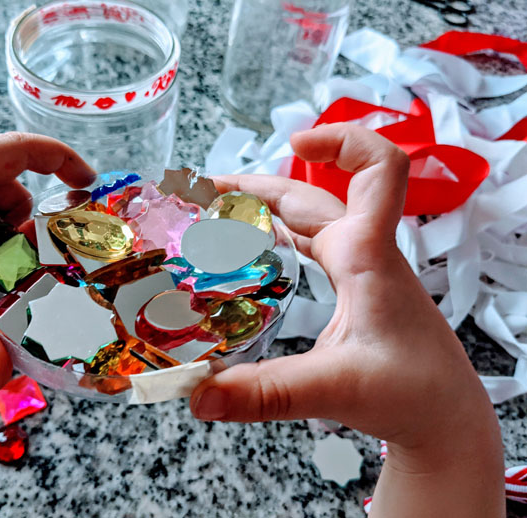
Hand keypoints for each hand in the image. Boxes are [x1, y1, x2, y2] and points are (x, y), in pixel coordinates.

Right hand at [191, 124, 503, 516]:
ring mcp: (361, 269)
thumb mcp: (334, 388)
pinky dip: (280, 237)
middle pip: (310, 196)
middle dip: (257, 186)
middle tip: (203, 195)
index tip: (295, 142)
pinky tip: (256, 248)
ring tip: (216, 214)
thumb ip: (264, 393)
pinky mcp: (357, 287)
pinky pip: (314, 245)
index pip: (378, 169)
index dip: (340, 141)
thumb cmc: (412, 393)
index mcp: (367, 255)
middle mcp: (364, 252)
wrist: (444, 417)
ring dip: (265, 209)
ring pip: (310, 219)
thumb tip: (199, 396)